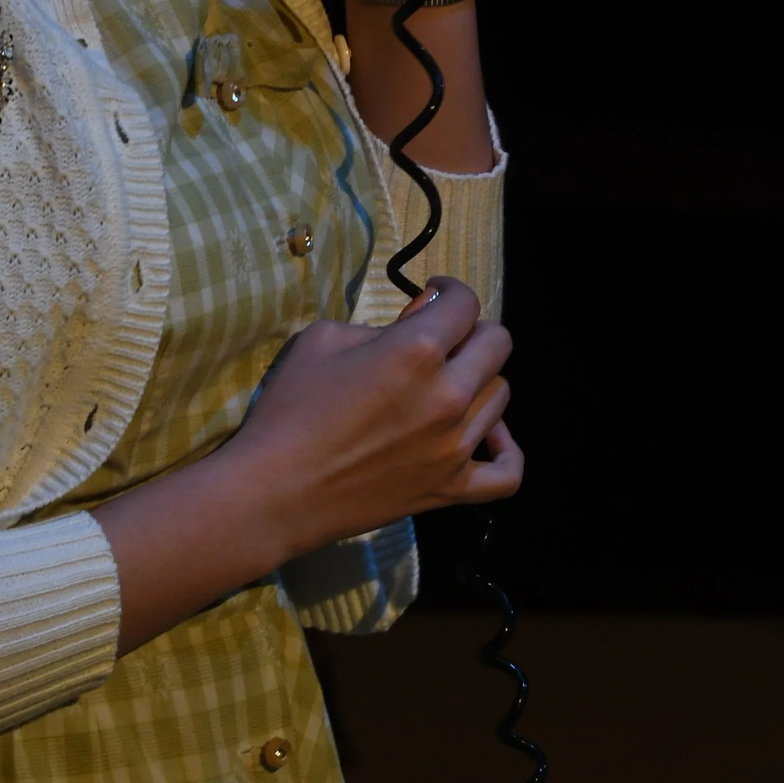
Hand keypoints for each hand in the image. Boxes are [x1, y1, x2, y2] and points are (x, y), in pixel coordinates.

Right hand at [227, 278, 523, 561]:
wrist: (276, 490)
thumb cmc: (291, 407)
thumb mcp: (323, 339)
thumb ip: (380, 323)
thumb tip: (422, 318)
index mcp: (416, 350)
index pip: (465, 303)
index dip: (449, 292)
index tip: (433, 299)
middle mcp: (448, 395)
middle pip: (497, 344)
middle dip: (470, 331)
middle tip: (440, 341)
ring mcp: (455, 448)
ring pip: (501, 397)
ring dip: (478, 381)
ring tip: (447, 385)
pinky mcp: (450, 490)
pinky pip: (507, 473)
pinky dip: (506, 451)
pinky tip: (487, 435)